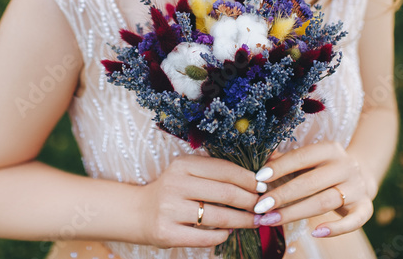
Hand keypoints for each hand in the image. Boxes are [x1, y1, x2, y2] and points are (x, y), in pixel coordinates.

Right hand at [133, 154, 263, 248]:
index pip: (225, 170)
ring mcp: (170, 209)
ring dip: (242, 221)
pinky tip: (228, 232)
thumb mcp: (187, 173)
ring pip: (219, 217)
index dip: (249, 179)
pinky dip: (222, 236)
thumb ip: (215, 173)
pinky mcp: (167, 232)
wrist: (138, 212)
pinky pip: (205, 237)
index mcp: (182, 165)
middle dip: (250, 201)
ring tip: (254, 221)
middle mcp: (175, 184)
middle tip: (263, 206)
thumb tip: (256, 181)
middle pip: (226, 193)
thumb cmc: (172, 191)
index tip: (264, 186)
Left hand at [252, 142, 374, 237]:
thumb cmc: (324, 168)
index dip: (279, 167)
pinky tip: (315, 233)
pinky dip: (335, 229)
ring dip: (295, 213)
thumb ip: (286, 161)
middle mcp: (346, 166)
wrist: (362, 175)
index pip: (301, 157)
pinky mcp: (366, 208)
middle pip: (310, 182)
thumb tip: (261, 164)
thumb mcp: (309, 160)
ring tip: (271, 220)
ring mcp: (357, 188)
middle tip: (260, 207)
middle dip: (282, 195)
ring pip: (324, 202)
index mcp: (330, 150)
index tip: (259, 179)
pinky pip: (353, 222)